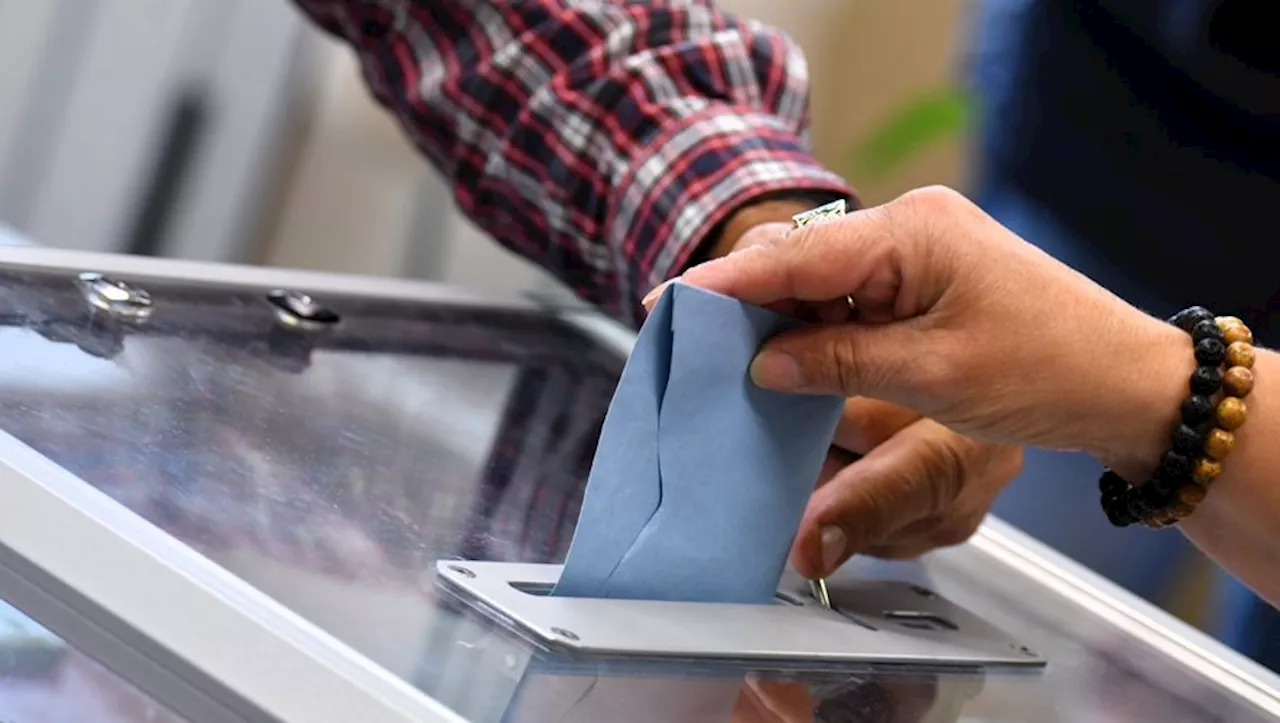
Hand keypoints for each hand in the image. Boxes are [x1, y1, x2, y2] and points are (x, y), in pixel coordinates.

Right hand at [685, 200, 1021, 575]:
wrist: (1124, 384)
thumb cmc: (1049, 369)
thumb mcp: (932, 376)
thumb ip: (836, 362)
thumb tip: (763, 361)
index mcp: (914, 232)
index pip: (797, 254)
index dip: (726, 283)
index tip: (668, 304)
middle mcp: (911, 229)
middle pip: (801, 260)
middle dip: (745, 303)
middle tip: (692, 347)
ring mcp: (918, 254)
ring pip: (820, 283)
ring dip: (779, 323)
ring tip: (729, 365)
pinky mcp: (923, 282)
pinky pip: (849, 301)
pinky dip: (816, 332)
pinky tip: (787, 364)